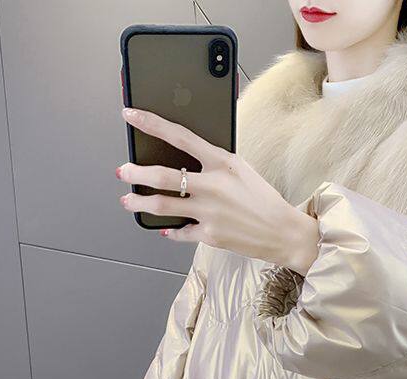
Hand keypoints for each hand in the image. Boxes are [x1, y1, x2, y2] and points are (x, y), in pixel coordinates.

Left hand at [116, 107, 319, 273]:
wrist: (283, 233)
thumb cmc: (264, 200)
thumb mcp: (242, 170)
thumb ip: (214, 161)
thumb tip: (187, 153)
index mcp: (222, 163)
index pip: (180, 136)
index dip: (151, 123)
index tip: (130, 116)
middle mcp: (213, 186)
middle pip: (163, 176)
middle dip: (136, 172)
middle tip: (122, 171)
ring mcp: (209, 212)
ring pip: (163, 205)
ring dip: (140, 202)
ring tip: (128, 200)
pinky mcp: (209, 235)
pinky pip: (180, 232)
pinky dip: (170, 231)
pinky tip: (164, 228)